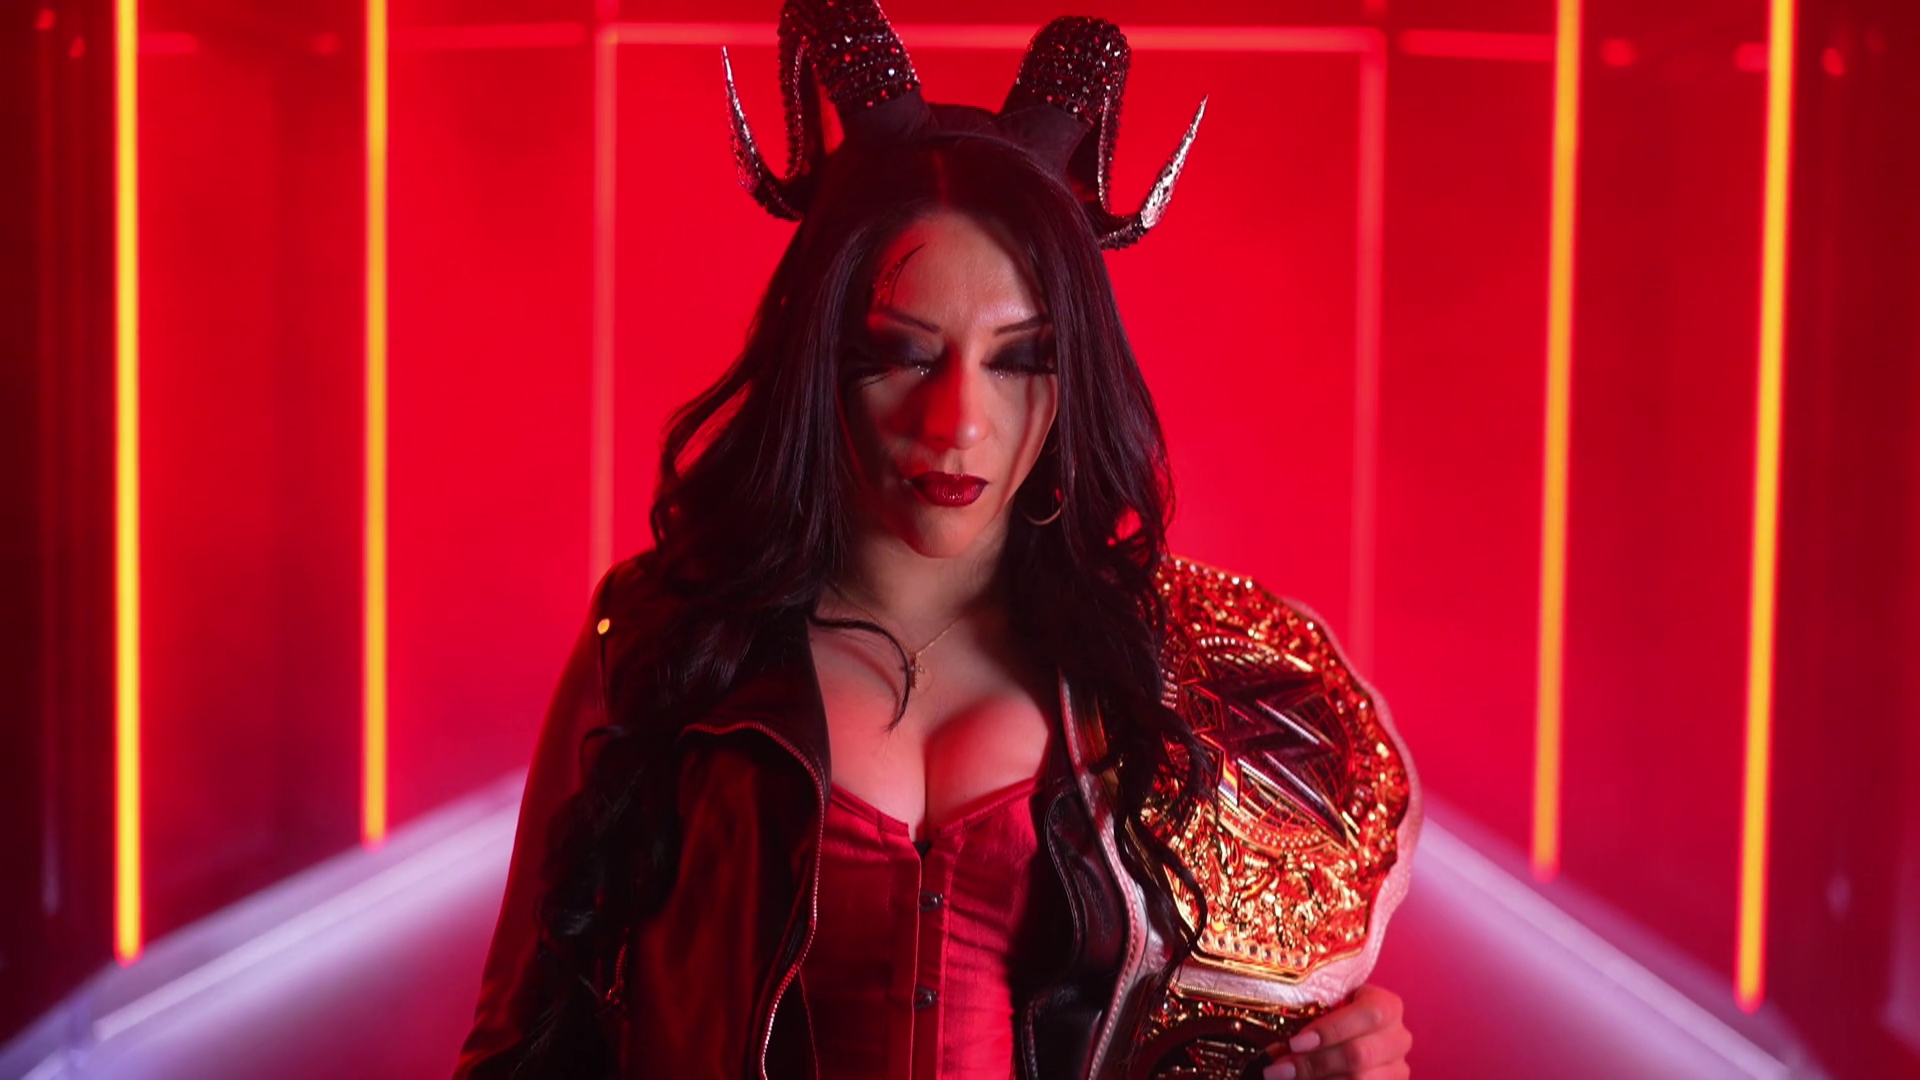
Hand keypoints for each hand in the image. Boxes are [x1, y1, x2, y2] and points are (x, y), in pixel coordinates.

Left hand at [1260, 983, 1410, 1079]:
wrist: (1355, 1034)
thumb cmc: (1334, 1017)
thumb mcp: (1327, 1008)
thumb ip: (1309, 1020)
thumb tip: (1276, 1050)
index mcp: (1387, 1006)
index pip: (1367, 1015)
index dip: (1330, 1030)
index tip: (1294, 1043)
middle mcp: (1399, 1038)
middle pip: (1358, 1055)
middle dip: (1313, 1064)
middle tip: (1278, 1069)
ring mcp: (1398, 1068)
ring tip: (1283, 1078)